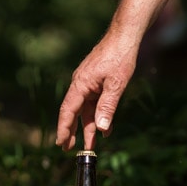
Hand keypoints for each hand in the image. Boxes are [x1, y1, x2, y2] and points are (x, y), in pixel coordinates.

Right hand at [56, 35, 137, 150]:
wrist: (125, 36)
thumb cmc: (120, 56)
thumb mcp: (116, 84)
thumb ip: (107, 106)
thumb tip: (100, 129)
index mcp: (80, 85)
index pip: (68, 111)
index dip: (63, 128)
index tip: (61, 143)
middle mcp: (80, 85)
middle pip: (73, 113)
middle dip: (71, 132)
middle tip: (69, 149)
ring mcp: (88, 84)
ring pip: (85, 110)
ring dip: (87, 127)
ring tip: (90, 145)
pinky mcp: (96, 82)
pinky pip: (94, 103)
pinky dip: (98, 115)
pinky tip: (104, 128)